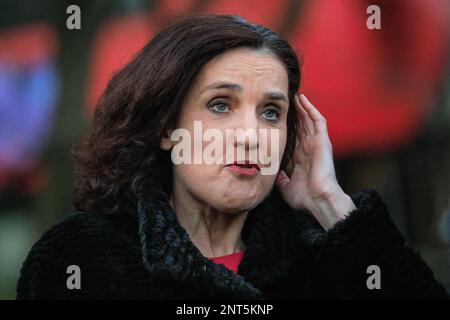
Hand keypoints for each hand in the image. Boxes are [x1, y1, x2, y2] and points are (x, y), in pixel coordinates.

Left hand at [275, 94, 355, 229]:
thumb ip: (281, 179)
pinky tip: (303, 100)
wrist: (317, 200)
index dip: (287, 127)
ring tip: (294, 96)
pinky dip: (311, 109)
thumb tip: (275, 175)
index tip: (277, 118)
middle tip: (285, 101)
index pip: (293, 137)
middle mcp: (308, 149)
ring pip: (309, 120)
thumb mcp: (286, 187)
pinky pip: (318, 120)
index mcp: (300, 158)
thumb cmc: (305, 197)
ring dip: (302, 107)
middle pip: (301, 126)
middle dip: (294, 114)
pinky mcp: (323, 141)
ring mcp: (316, 144)